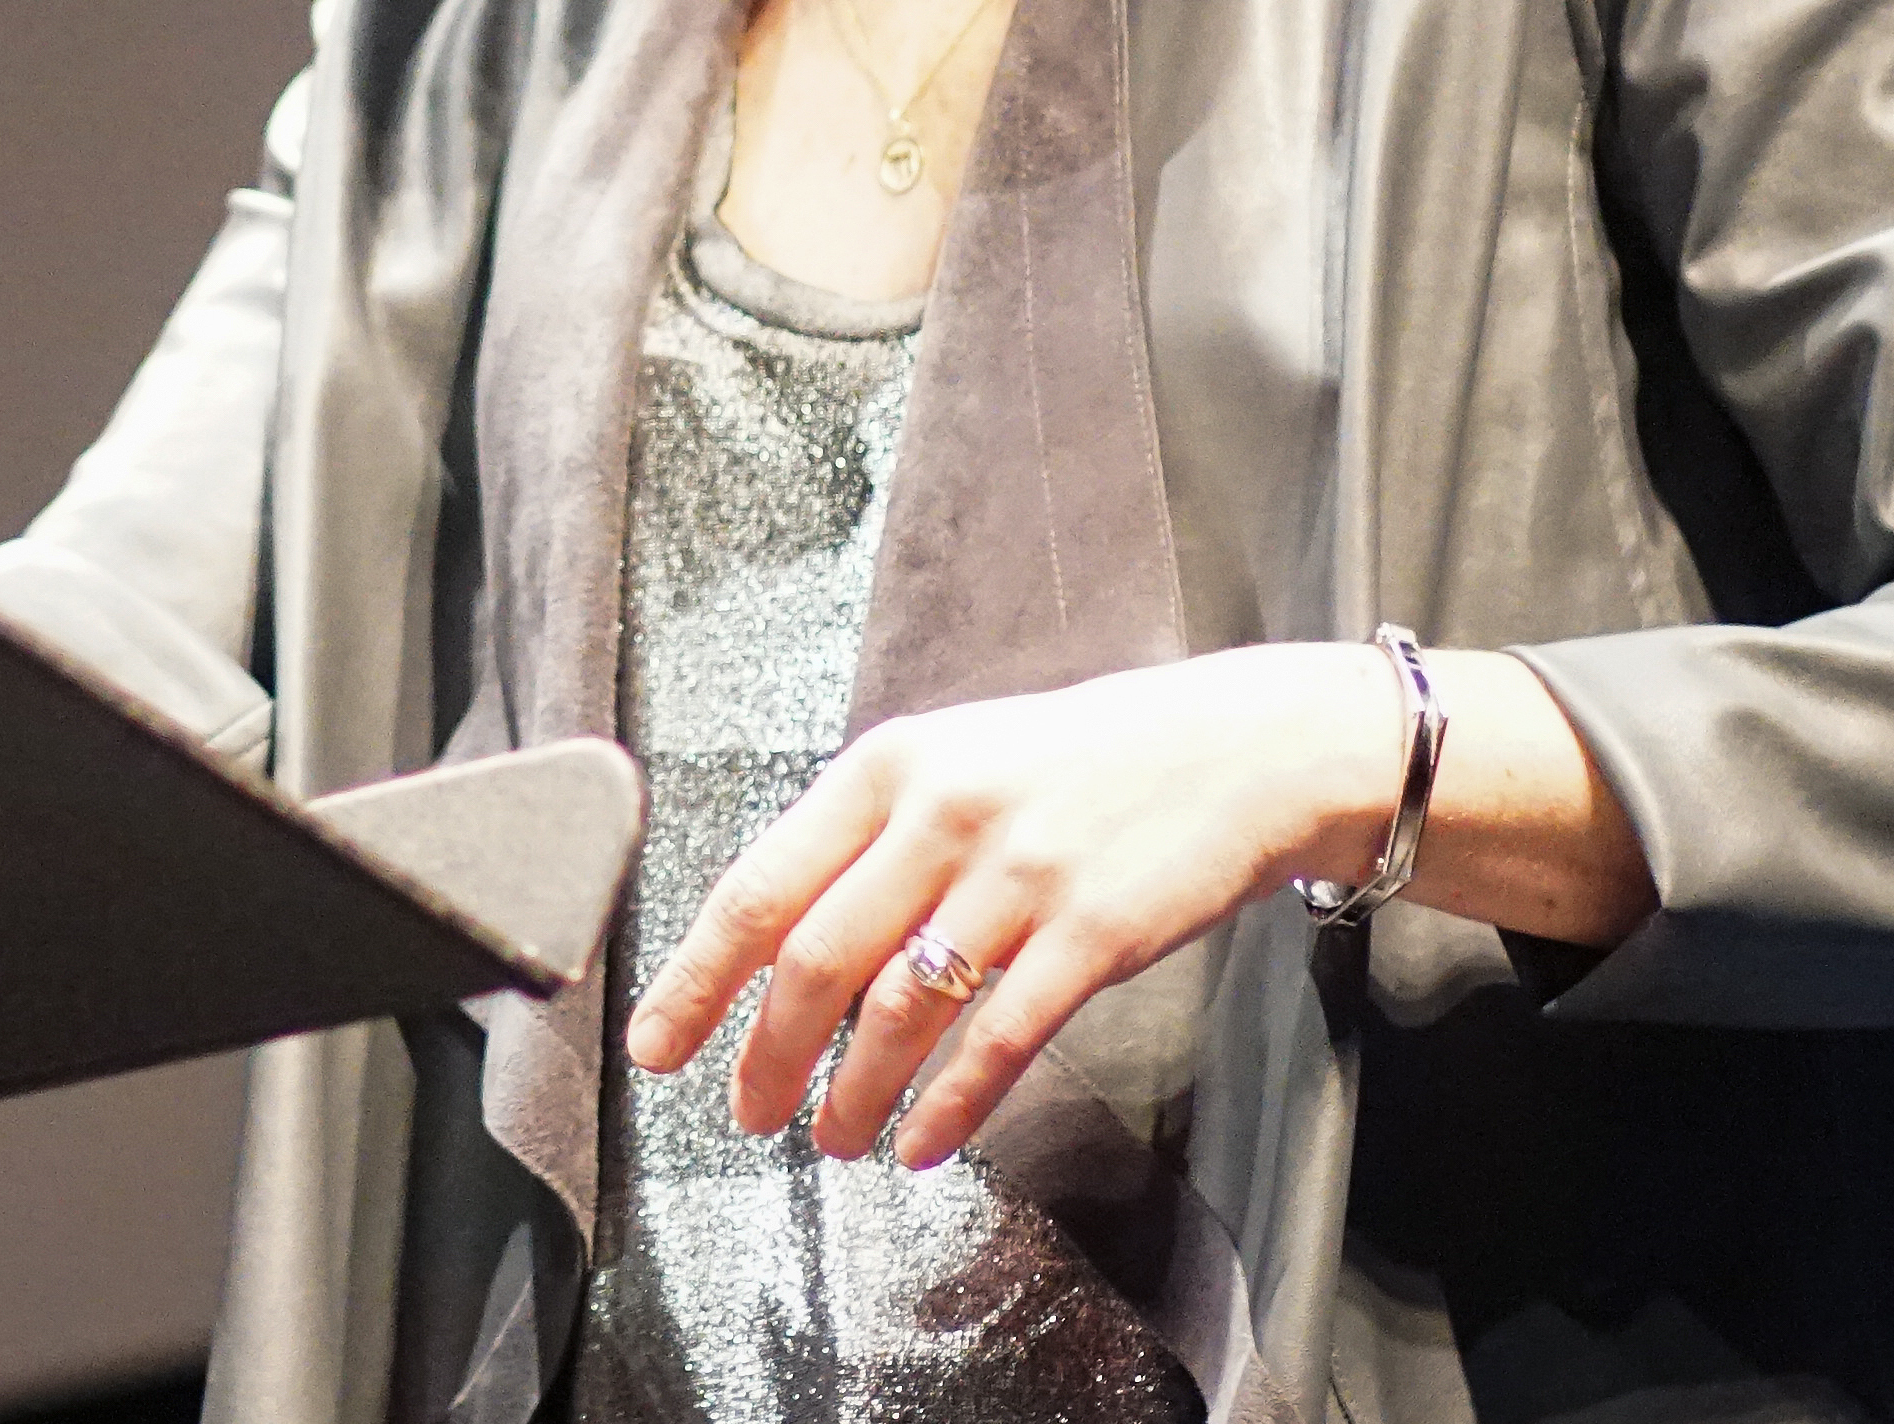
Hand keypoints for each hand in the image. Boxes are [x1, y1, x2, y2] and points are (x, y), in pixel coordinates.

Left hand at [623, 636, 1645, 1169]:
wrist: (1235, 750)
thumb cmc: (1082, 764)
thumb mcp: (957, 761)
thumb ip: (871, 835)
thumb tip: (775, 937)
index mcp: (891, 764)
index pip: (761, 885)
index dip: (698, 978)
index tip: (658, 1044)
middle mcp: (943, 812)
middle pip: (816, 963)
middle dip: (769, 1058)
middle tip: (748, 1115)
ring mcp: (1020, 873)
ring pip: (899, 1013)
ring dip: (852, 1096)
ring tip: (833, 1141)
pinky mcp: (1091, 932)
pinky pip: (997, 1040)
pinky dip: (949, 1106)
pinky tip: (923, 1142)